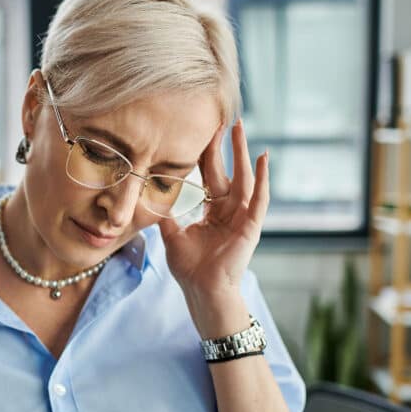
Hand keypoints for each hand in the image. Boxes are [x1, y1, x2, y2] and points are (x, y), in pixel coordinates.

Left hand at [158, 118, 269, 335]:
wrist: (202, 291)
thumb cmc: (190, 269)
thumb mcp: (171, 235)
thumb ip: (165, 214)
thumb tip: (148, 196)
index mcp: (213, 211)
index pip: (209, 176)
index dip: (205, 155)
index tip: (201, 131)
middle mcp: (229, 210)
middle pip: (227, 170)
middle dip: (225, 146)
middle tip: (224, 119)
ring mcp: (242, 217)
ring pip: (244, 177)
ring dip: (242, 152)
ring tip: (241, 128)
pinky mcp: (251, 226)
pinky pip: (259, 198)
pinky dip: (262, 178)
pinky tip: (262, 158)